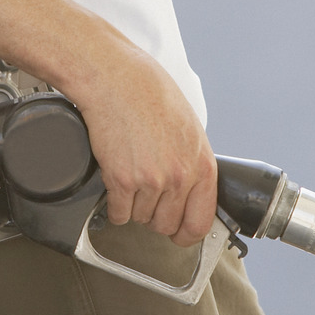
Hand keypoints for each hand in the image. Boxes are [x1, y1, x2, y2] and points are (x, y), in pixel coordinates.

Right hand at [70, 49, 216, 246]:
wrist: (116, 80)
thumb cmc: (149, 95)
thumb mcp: (188, 128)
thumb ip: (191, 162)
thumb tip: (189, 190)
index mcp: (201, 164)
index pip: (200, 222)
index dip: (186, 234)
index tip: (178, 234)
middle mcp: (179, 177)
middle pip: (165, 225)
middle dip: (154, 217)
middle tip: (145, 199)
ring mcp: (150, 181)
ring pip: (139, 219)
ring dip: (132, 207)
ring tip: (129, 180)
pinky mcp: (120, 180)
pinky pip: (117, 213)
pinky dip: (113, 206)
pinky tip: (114, 186)